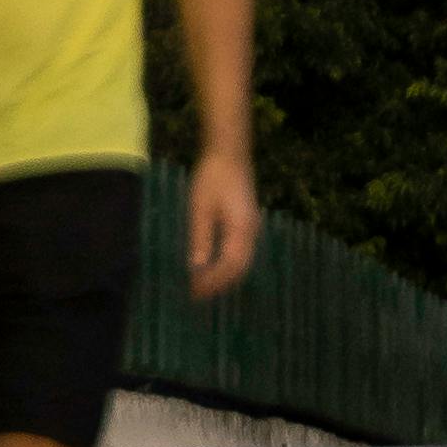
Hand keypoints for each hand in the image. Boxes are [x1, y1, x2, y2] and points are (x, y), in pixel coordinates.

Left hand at [186, 147, 262, 298]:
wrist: (230, 151)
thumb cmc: (212, 177)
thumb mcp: (200, 209)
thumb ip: (200, 240)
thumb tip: (196, 269)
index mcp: (241, 230)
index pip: (230, 266)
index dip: (213, 282)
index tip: (194, 292)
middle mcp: (251, 232)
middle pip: (239, 268)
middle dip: (219, 284)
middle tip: (196, 295)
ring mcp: (251, 227)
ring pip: (241, 261)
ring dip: (223, 276)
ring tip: (202, 285)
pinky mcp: (247, 222)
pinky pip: (240, 252)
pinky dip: (227, 264)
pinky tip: (212, 265)